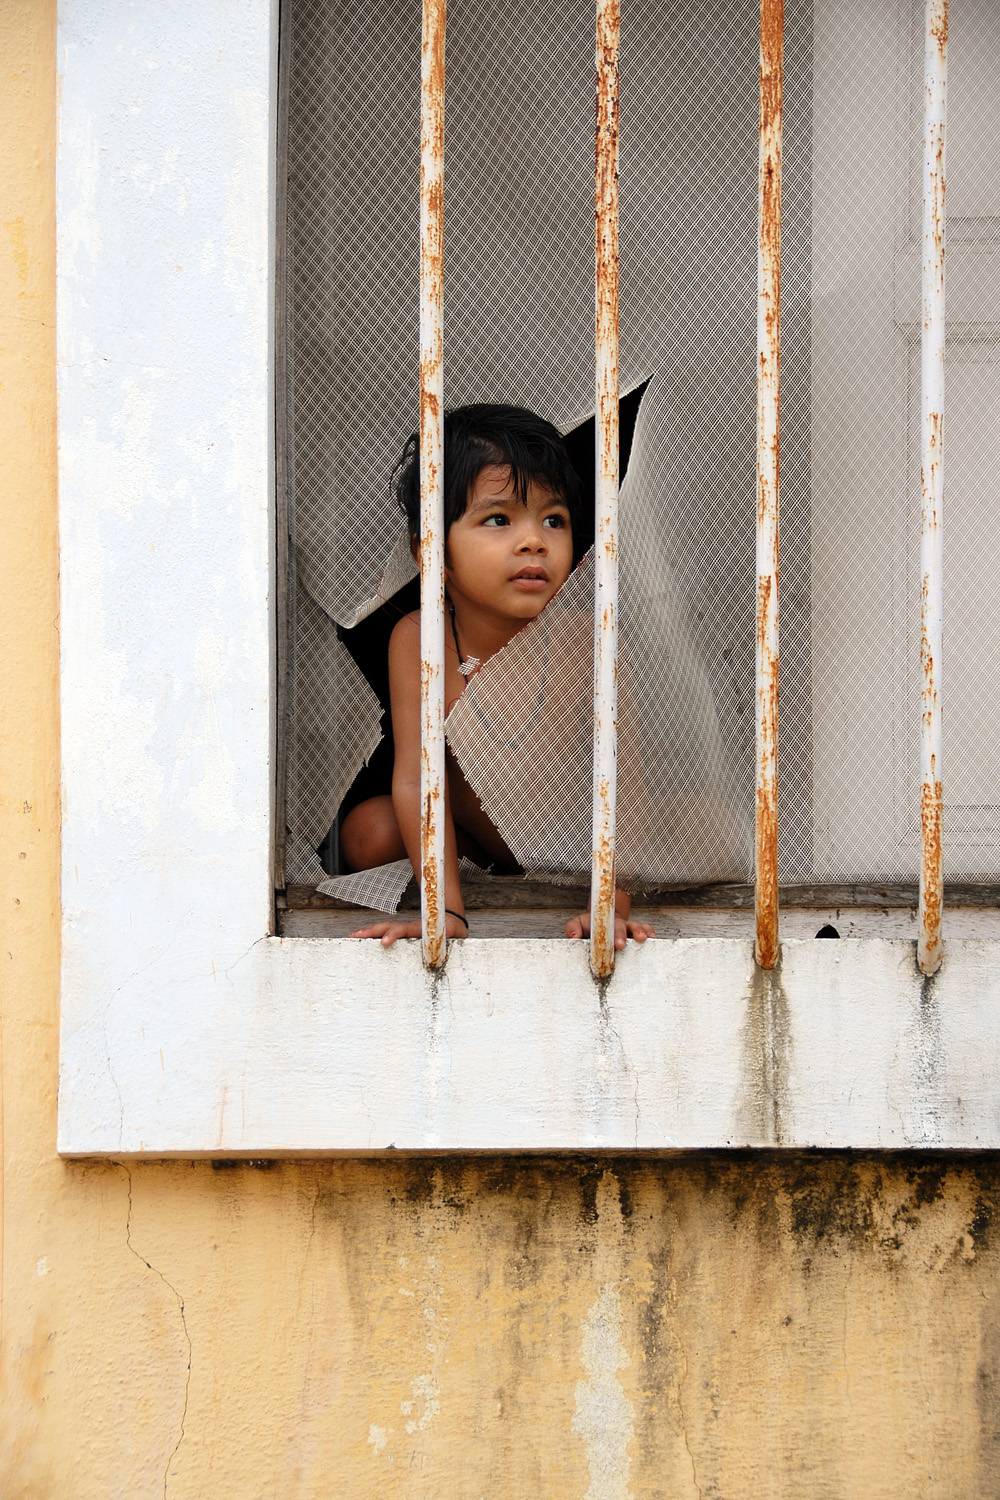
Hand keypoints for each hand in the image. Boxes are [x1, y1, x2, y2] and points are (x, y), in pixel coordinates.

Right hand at [350, 912, 467, 944]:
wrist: (451, 921)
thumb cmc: (453, 932)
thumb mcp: (456, 936)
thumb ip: (451, 938)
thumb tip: (448, 942)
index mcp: (421, 929)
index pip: (405, 930)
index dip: (394, 935)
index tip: (383, 943)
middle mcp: (409, 927)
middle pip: (388, 926)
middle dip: (372, 931)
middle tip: (356, 937)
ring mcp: (404, 930)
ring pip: (384, 928)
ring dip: (368, 932)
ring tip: (352, 937)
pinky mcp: (402, 934)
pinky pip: (385, 932)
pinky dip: (372, 935)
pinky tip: (361, 939)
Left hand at [564, 910, 654, 948]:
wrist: (601, 925)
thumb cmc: (589, 927)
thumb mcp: (577, 925)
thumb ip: (572, 928)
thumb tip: (573, 936)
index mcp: (603, 921)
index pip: (606, 924)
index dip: (611, 933)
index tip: (616, 944)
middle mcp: (618, 924)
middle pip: (622, 926)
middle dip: (623, 936)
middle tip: (622, 945)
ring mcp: (629, 928)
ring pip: (637, 927)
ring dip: (641, 932)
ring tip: (643, 939)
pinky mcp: (637, 933)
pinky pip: (647, 930)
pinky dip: (650, 933)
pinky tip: (653, 939)